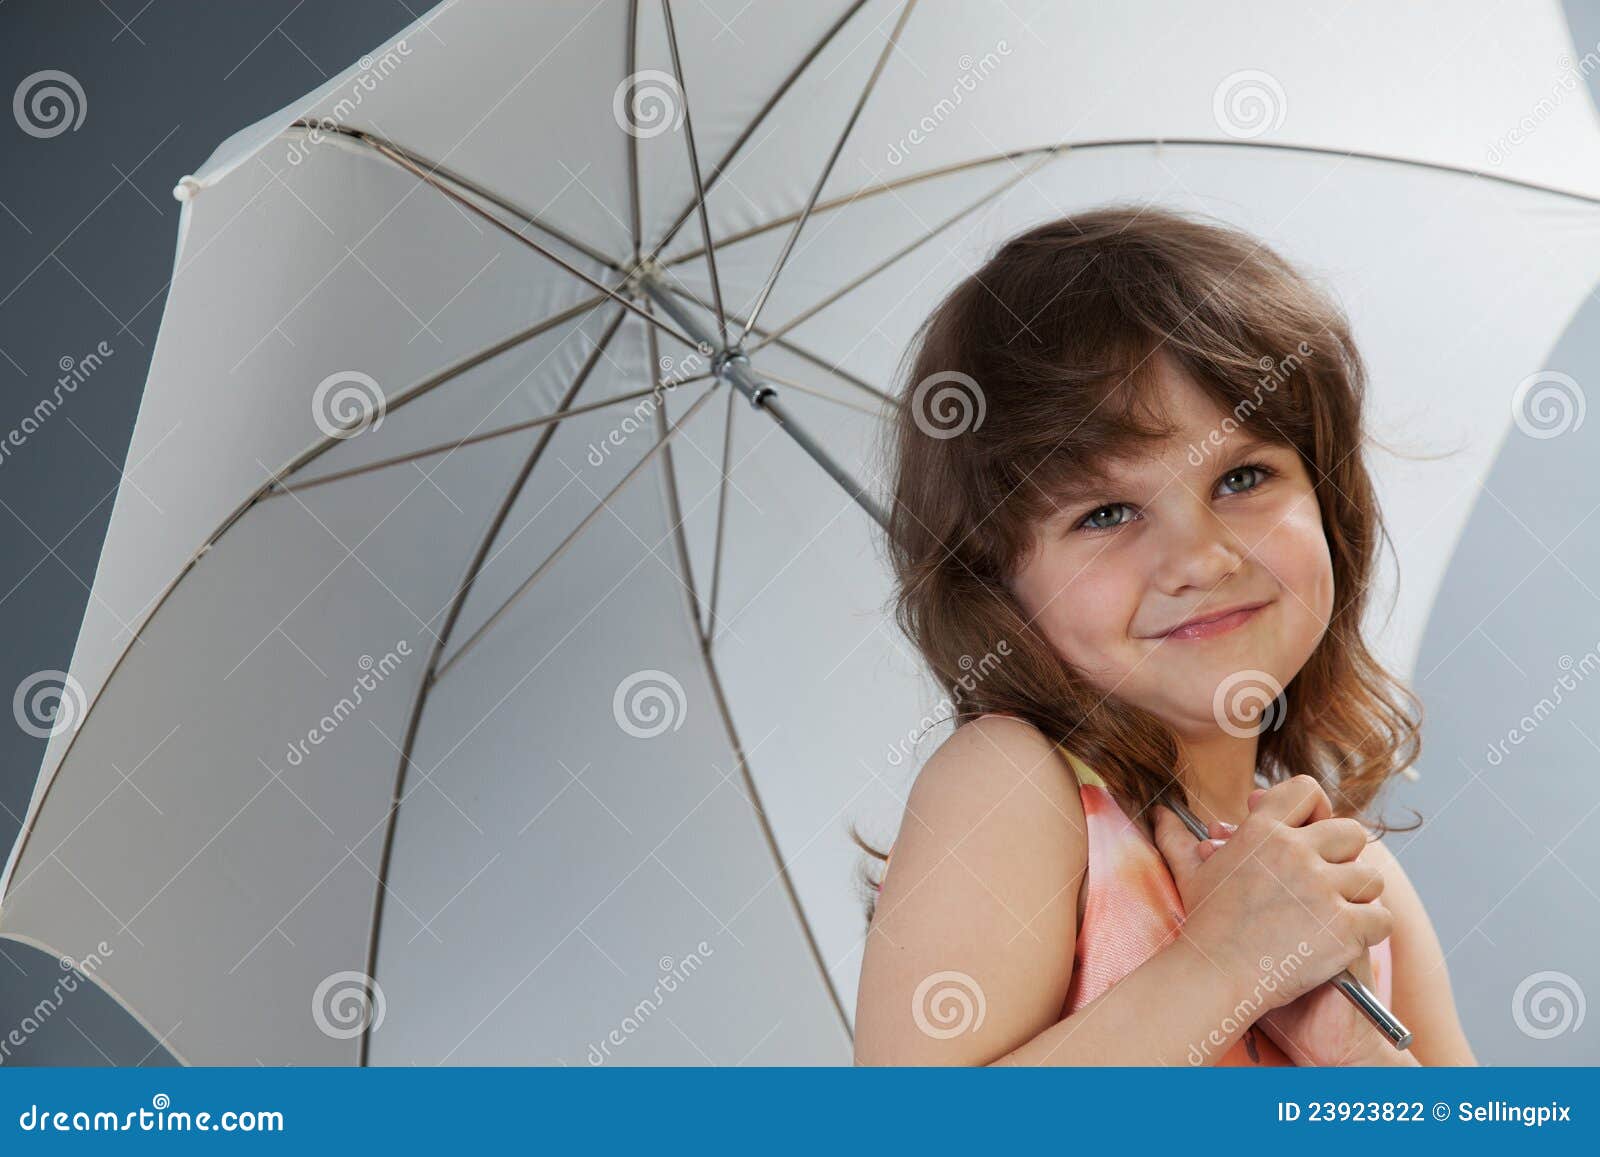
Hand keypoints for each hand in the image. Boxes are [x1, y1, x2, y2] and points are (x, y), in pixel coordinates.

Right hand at [1197, 809, 1395, 1065]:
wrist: (1215, 977)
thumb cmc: (1204, 927)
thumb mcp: (1190, 873)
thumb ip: (1177, 838)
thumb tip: (1160, 813)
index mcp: (1262, 830)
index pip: (1306, 790)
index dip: (1317, 808)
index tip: (1312, 831)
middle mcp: (1294, 851)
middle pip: (1351, 832)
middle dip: (1345, 857)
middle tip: (1330, 881)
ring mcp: (1321, 889)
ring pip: (1370, 877)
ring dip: (1360, 897)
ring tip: (1338, 914)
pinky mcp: (1343, 927)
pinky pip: (1381, 918)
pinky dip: (1371, 930)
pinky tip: (1349, 939)